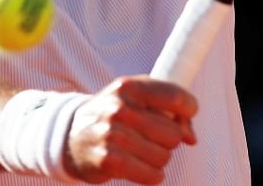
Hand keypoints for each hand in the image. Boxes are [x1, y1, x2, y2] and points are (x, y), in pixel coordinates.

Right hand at [64, 75, 197, 183]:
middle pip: (173, 134)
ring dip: (156, 158)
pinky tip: (137, 166)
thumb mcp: (137, 101)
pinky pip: (152, 176)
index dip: (188, 109)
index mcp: (129, 87)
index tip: (184, 116)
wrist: (71, 137)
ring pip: (164, 157)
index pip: (176, 97)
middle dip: (167, 140)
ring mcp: (112, 134)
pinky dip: (151, 175)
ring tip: (138, 151)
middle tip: (149, 137)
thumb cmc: (114, 116)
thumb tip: (191, 138)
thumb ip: (170, 111)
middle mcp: (119, 108)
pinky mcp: (109, 161)